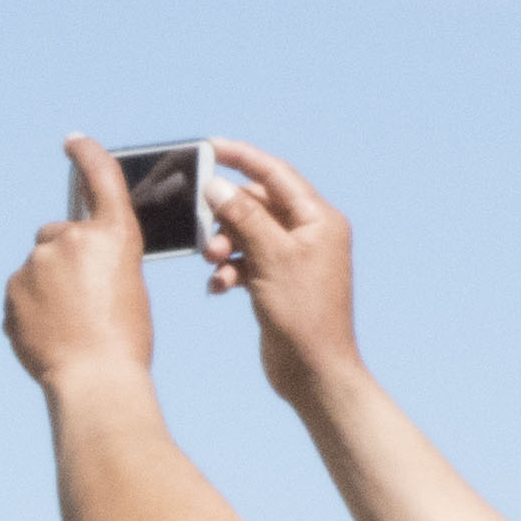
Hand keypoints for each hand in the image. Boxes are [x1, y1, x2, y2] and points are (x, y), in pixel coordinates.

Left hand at [3, 136, 151, 389]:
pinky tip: (50, 334)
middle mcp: (73, 238)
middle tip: (83, 299)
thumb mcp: (126, 285)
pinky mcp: (14, 287)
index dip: (87, 155)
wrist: (95, 379)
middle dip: (65, 257)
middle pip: (59, 233)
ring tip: (70, 325)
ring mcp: (39, 262)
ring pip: (39, 266)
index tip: (73, 142)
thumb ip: (99, 260)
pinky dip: (32, 309)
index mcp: (113, 234)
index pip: (100, 177)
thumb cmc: (124, 340)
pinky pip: (21, 292)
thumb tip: (66, 262)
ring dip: (48, 287)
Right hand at [208, 139, 361, 406]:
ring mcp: (293, 259)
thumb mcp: (271, 258)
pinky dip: (230, 270)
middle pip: (256, 205)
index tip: (209, 147)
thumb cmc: (304, 315)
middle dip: (226, 216)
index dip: (242, 157)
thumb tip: (218, 185)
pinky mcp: (278, 282)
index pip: (275, 174)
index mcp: (318, 219)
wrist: (313, 372)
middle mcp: (309, 233)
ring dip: (225, 245)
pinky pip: (247, 262)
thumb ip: (244, 216)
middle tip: (202, 231)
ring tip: (213, 263)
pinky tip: (219, 287)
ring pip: (247, 234)